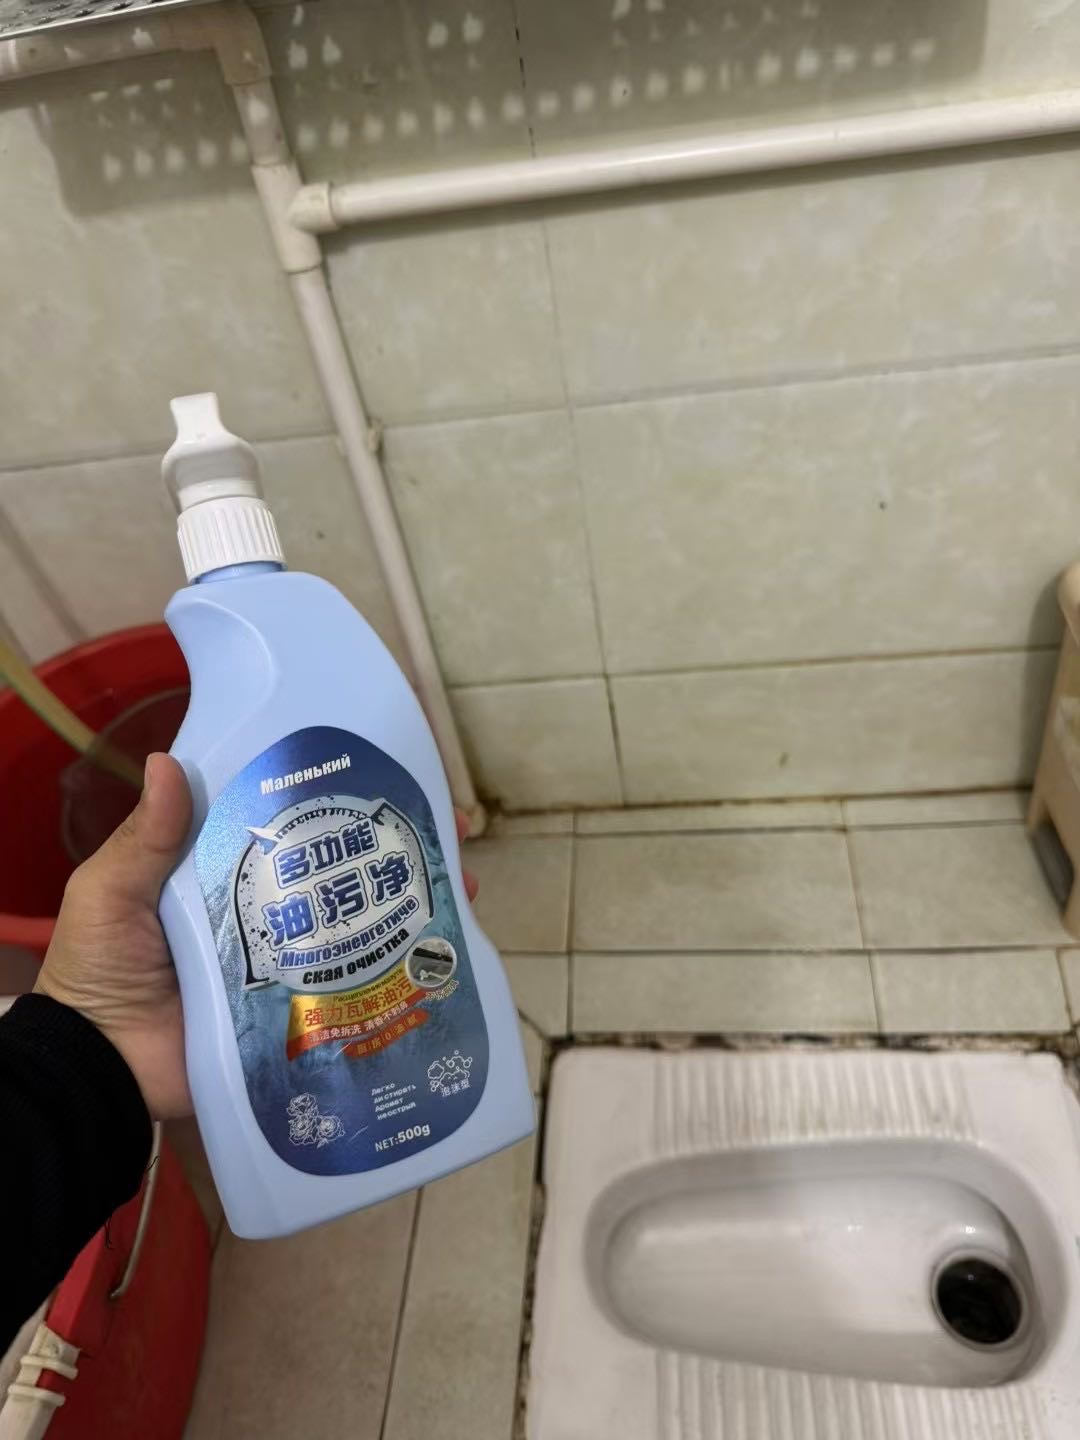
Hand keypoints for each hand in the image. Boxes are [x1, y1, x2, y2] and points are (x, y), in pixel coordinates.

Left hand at [35, 752, 479, 1120]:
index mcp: (222, 877)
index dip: (332, 803)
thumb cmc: (99, 971)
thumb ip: (146, 839)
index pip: (286, 828)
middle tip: (445, 830)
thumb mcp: (112, 893)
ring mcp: (285, 966)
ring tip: (460, 887)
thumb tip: (166, 760)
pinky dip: (393, 974)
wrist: (98, 1068)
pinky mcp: (296, 1015)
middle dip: (392, 853)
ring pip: (355, 928)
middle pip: (336, 875)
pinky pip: (349, 989)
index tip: (380, 777)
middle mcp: (262, 915)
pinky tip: (437, 958)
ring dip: (408, 907)